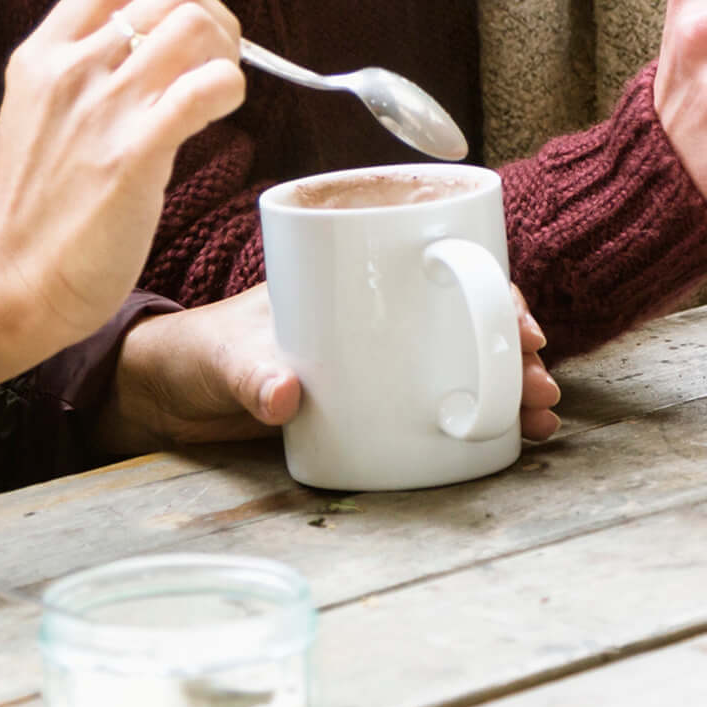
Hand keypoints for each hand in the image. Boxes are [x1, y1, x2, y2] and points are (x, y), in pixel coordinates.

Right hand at [0, 0, 244, 393]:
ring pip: (194, 27)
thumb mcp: (37, 116)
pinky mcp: (133, 155)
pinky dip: (230, 88)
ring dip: (227, 52)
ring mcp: (101, 109)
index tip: (191, 15)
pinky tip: (221, 112)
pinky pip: (205, 87)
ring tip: (219, 90)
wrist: (10, 283)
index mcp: (41, 54)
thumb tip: (148, 51)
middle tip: (219, 62)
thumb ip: (80, 76)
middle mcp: (70, 68)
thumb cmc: (31, 211)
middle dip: (213, 20)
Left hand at [100, 282, 562, 454]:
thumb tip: (282, 394)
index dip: (489, 291)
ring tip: (539, 418)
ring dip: (506, 385)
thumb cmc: (195, 353)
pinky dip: (477, 417)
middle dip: (513, 348)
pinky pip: (435, 402)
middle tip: (539, 385)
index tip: (520, 327)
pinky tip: (510, 438)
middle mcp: (374, 313)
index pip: (439, 267)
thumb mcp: (222, 359)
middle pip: (465, 316)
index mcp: (349, 276)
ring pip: (462, 360)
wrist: (168, 397)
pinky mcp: (369, 404)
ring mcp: (377, 358)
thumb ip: (250, 375)